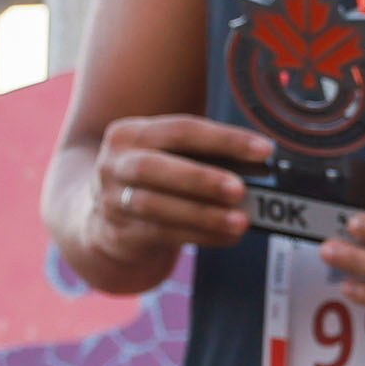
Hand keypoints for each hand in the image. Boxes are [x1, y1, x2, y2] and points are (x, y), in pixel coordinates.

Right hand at [94, 113, 268, 252]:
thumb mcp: (170, 158)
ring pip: (155, 205)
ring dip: (203, 214)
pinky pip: (163, 234)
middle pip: (154, 167)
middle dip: (200, 178)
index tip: (264, 149)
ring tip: (240, 221)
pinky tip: (229, 236)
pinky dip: (202, 235)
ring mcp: (113, 199)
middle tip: (240, 189)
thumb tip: (262, 167)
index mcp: (132, 133)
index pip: (181, 129)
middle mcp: (117, 163)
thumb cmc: (153, 181)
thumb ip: (206, 159)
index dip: (224, 139)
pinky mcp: (120, 233)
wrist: (100, 219)